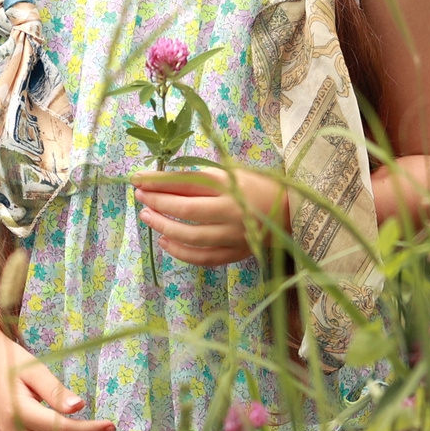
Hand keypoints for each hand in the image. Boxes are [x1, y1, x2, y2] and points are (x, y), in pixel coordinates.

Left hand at [132, 165, 286, 266]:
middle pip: (185, 210)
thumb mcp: (232, 172)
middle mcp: (231, 211)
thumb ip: (201, 177)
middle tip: (140, 197)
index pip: (185, 182)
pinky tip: (165, 241)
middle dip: (157, 202)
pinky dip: (180, 252)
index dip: (158, 181)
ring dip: (163, 227)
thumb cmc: (257, 185)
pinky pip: (202, 257)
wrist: (293, 211)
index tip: (136, 178)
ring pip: (190, 236)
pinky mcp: (236, 253)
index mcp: (230, 186)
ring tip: (147, 217)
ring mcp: (234, 235)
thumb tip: (162, 180)